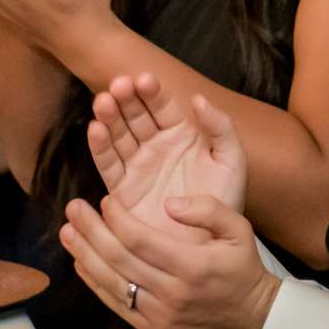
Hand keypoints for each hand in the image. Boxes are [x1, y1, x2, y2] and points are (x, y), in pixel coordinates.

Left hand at [60, 189, 278, 328]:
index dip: (116, 218)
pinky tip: (82, 262)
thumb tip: (169, 203)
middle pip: (119, 259)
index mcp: (193, 265)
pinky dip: (95, 283)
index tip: (105, 199)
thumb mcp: (240, 229)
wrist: (252, 320)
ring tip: (67, 232)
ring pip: (112, 283)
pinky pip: (117, 305)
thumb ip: (208, 209)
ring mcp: (160, 315)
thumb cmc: (242, 269)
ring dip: (85, 255)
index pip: (140, 239)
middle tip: (73, 208)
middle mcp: (173, 293)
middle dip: (91, 231)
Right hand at [88, 74, 248, 221]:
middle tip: (119, 86)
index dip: (152, 92)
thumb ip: (221, 128)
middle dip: (126, 99)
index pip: (163, 107)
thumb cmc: (225, 203)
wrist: (209, 247)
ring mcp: (137, 167)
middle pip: (136, 116)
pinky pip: (109, 165)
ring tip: (104, 102)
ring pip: (119, 136)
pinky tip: (96, 130)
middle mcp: (156, 146)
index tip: (145, 80)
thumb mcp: (232, 163)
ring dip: (109, 117)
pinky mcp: (121, 190)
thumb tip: (198, 98)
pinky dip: (100, 147)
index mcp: (182, 135)